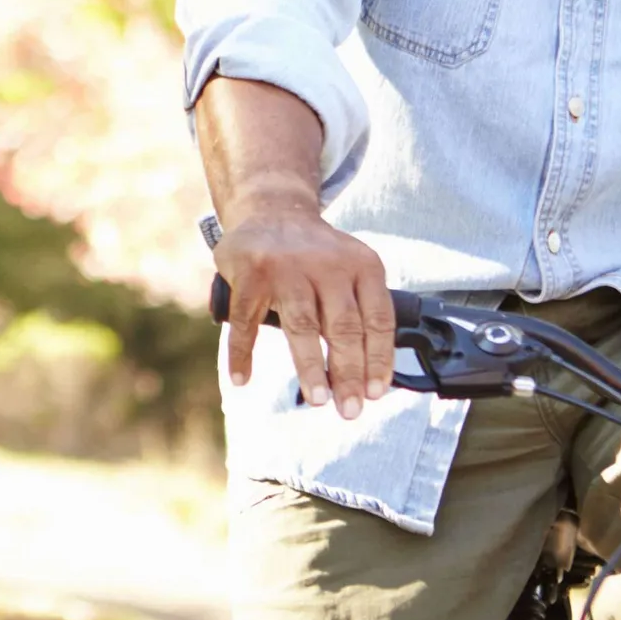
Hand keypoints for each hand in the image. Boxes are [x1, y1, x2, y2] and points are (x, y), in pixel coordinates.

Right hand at [216, 203, 394, 420]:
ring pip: (302, 326)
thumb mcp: (352, 268)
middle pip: (344, 327)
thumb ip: (362, 309)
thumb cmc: (317, 256)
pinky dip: (242, 353)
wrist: (272, 210)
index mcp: (362, 265)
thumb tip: (371, 376)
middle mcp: (327, 264)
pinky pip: (246, 321)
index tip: (376, 393)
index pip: (377, 319)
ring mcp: (287, 268)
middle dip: (349, 373)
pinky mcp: (250, 273)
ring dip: (310, 368)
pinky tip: (242, 378)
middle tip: (349, 408)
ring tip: (318, 400)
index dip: (378, 360)